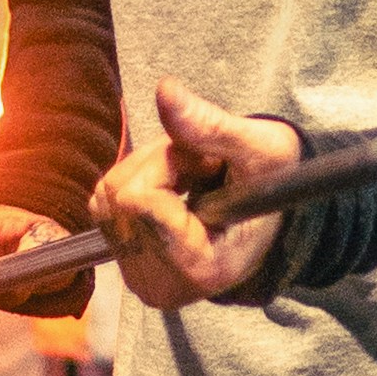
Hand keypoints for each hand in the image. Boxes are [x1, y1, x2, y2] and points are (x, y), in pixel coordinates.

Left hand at [92, 82, 302, 312]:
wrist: (269, 216)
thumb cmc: (273, 183)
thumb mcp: (259, 150)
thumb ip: (209, 127)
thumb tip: (164, 91)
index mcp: (200, 266)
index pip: (139, 201)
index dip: (170, 165)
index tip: (207, 164)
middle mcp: (163, 284)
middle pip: (121, 197)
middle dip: (158, 165)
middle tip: (201, 168)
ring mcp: (140, 278)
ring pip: (107, 197)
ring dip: (145, 171)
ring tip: (190, 179)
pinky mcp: (126, 264)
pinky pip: (103, 206)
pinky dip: (134, 183)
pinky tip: (171, 189)